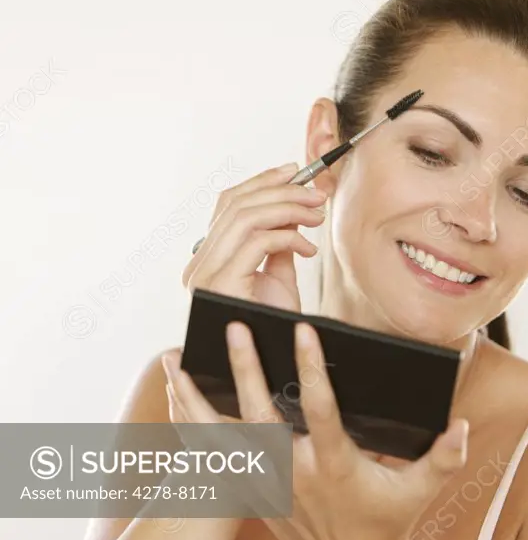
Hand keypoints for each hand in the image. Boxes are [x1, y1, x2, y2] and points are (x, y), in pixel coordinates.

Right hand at [181, 162, 326, 311]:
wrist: (269, 368)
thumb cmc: (271, 326)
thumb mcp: (277, 277)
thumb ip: (277, 243)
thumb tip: (292, 210)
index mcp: (206, 258)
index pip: (227, 204)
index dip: (261, 181)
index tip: (293, 171)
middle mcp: (198, 264)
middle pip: (237, 204)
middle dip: (281, 190)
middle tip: (315, 192)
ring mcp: (205, 275)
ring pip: (246, 217)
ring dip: (288, 208)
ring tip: (316, 214)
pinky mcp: (222, 284)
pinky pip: (257, 242)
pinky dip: (288, 237)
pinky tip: (308, 249)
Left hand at [201, 321, 467, 539]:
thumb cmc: (386, 526)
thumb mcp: (419, 492)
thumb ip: (443, 458)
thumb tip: (462, 426)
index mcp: (334, 466)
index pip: (320, 410)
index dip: (311, 369)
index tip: (304, 329)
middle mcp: (294, 472)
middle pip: (261, 415)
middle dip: (246, 370)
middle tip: (235, 326)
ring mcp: (267, 483)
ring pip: (221, 436)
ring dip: (195, 398)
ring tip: (174, 359)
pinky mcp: (251, 490)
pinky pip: (213, 454)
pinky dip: (192, 424)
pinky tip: (175, 397)